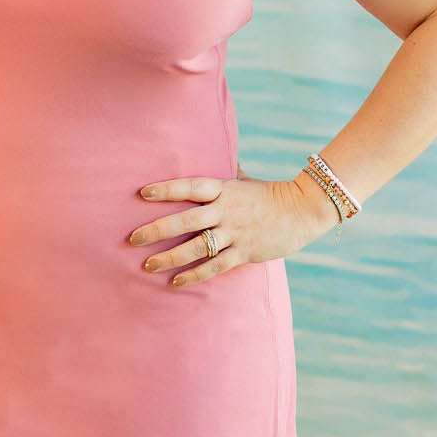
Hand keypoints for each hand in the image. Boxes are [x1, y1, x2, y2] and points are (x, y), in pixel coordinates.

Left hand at [127, 168, 324, 286]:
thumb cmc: (270, 194)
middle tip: (133, 238)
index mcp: (224, 189)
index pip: (190, 186)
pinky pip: (214, 267)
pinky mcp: (244, 252)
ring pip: (196, 247)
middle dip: (157, 230)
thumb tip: (214, 154)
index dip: (166, 189)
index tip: (143, 193)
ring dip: (170, 257)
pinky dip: (194, 276)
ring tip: (148, 265)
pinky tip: (176, 282)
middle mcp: (226, 210)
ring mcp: (235, 232)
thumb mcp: (245, 180)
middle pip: (185, 220)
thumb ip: (226, 173)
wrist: (303, 211)